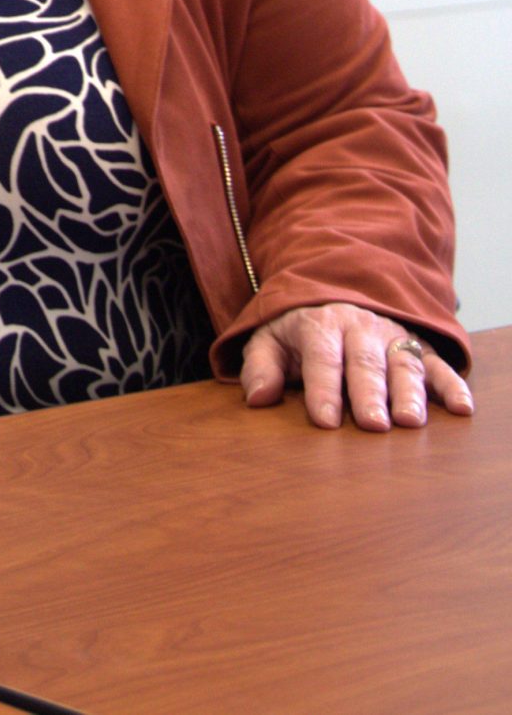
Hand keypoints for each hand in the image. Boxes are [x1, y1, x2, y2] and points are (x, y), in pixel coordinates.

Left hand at [241, 303, 474, 429]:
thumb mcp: (269, 340)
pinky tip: (462, 408)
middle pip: (364, 363)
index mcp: (319, 325)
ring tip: (410, 421)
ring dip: (409, 392)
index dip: (322, 388)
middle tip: (373, 425)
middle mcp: (359, 328)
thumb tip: (256, 398)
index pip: (321, 357)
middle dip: (368, 394)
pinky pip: (438, 364)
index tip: (325, 420)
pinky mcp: (419, 346)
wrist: (334, 295)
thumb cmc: (299, 331)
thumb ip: (260, 367)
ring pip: (402, 363)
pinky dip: (452, 385)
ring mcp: (392, 336)